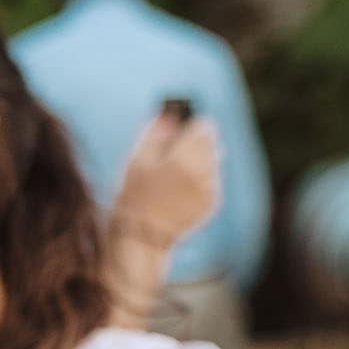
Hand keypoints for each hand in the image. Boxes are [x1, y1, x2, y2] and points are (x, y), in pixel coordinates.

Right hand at [113, 108, 220, 246]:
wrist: (142, 236)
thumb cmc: (134, 194)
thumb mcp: (138, 158)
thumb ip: (157, 130)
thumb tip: (170, 112)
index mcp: (185, 158)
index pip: (205, 127)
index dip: (193, 124)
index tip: (182, 128)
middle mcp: (204, 173)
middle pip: (212, 143)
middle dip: (197, 143)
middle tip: (176, 152)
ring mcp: (211, 189)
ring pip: (214, 162)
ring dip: (200, 161)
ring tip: (175, 174)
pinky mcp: (212, 204)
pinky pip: (212, 181)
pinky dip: (201, 180)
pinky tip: (180, 190)